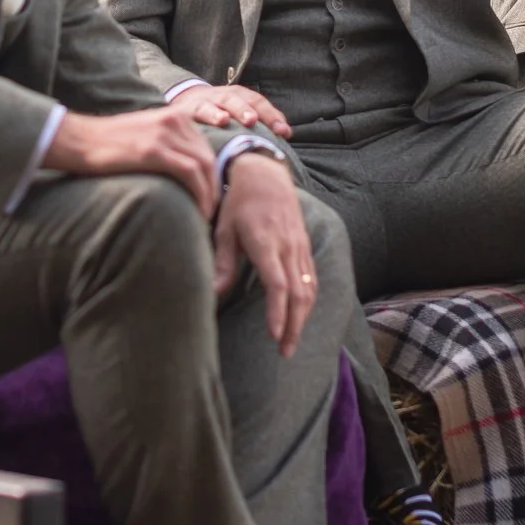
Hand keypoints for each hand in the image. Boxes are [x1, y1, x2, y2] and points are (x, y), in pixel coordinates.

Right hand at [45, 106, 218, 217]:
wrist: (79, 141)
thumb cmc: (107, 144)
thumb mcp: (144, 134)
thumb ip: (167, 143)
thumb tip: (184, 168)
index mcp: (174, 115)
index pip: (205, 147)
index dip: (211, 174)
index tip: (209, 195)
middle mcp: (173, 120)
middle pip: (209, 156)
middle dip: (214, 186)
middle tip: (212, 210)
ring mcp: (164, 134)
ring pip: (204, 166)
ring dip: (210, 194)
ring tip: (206, 215)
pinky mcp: (154, 151)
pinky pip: (191, 173)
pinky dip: (200, 194)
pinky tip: (198, 211)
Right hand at [171, 82, 292, 138]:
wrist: (186, 101)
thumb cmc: (221, 113)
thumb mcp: (240, 113)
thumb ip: (262, 122)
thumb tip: (286, 134)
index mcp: (240, 95)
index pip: (258, 102)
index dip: (271, 116)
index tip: (284, 132)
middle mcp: (223, 96)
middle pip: (237, 100)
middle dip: (246, 110)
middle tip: (253, 120)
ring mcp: (204, 102)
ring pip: (213, 105)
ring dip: (219, 112)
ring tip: (224, 120)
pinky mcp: (187, 112)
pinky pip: (193, 115)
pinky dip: (201, 118)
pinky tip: (206, 126)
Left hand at [210, 153, 318, 356]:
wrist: (265, 173)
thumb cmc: (239, 201)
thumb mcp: (224, 229)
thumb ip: (223, 263)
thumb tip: (212, 294)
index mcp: (266, 242)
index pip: (278, 284)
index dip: (277, 311)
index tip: (274, 335)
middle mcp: (287, 246)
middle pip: (298, 293)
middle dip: (293, 325)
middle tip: (285, 352)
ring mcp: (299, 245)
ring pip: (309, 288)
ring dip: (303, 318)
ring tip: (292, 341)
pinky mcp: (305, 245)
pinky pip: (312, 277)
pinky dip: (308, 300)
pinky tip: (300, 316)